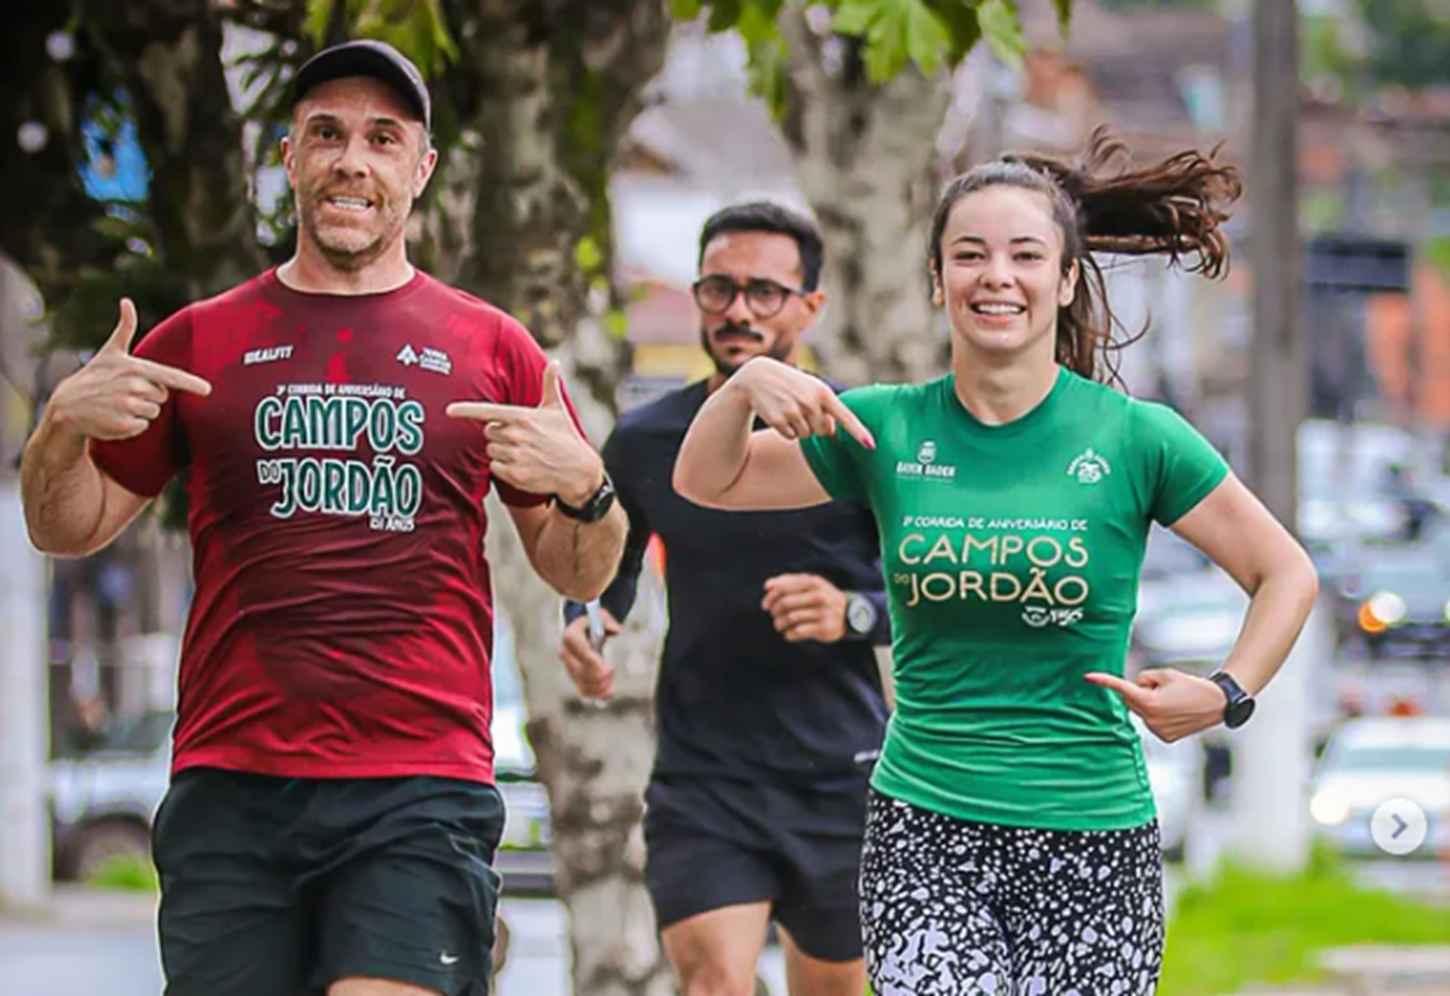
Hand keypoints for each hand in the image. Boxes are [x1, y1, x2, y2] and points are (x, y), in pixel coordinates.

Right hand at [46, 298, 211, 440]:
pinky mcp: (124, 425)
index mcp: (135, 368)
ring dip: (141, 410)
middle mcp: (133, 386)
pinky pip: (143, 426)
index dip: (191, 383)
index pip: (170, 376)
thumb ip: (125, 328)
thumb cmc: (94, 376)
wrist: (67, 405)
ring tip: (118, 403)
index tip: (208, 390)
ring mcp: (129, 406)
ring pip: (154, 411)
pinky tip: (115, 417)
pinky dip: (132, 425)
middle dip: (148, 395)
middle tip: (125, 391)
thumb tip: (126, 301)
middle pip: (163, 396)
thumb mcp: (111, 352)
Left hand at [446, 362, 602, 503]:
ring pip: (490, 451)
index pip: (487, 412)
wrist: (579, 470)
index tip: (449, 410)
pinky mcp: (515, 475)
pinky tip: (522, 465)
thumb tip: (555, 362)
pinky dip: (503, 468)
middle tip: (519, 438)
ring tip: (523, 452)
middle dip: (499, 435)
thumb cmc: (566, 436)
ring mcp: (515, 456)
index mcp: (522, 417)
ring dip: (501, 452)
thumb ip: (550, 384)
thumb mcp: (557, 409)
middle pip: (488, 432)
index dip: (466, 411)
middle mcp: (516, 436)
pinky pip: (494, 468)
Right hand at [559, 610, 620, 698]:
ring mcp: (569, 667)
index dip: (594, 663)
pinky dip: (597, 694)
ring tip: (611, 678)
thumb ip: (609, 622)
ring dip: (600, 686)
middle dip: (600, 675)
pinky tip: (609, 691)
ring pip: (583, 684)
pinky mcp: (574, 677)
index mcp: (571, 636)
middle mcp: (566, 653)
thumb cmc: (593, 622)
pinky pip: (584, 691)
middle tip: (611, 670)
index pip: (582, 654)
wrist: (583, 630)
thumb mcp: (601, 616)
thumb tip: (616, 631)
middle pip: (582, 672)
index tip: (609, 668)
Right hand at [729, 358, 874, 448]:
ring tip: (789, 408)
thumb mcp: (812, 388)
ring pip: (806, 435)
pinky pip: (791, 437)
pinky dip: (787, 430)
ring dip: (800, 427)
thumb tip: (831, 433)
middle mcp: (810, 402)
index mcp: (823, 393)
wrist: (758, 377)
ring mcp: (793, 412)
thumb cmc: (792, 384)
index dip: (858, 432)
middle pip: (824, 431)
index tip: (870, 445)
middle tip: (803, 409)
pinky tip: (780, 414)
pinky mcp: (778, 421)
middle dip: (816, 425)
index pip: (845, 416)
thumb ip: (827, 408)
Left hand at [762, 573, 847, 642]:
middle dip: (774, 611)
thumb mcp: (810, 584)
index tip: (765, 605)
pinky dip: (789, 634)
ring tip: (779, 626)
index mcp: (813, 582)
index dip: (770, 597)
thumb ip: (788, 581)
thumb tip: (767, 586)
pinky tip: (789, 634)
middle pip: (785, 603)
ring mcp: (823, 612)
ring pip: (790, 618)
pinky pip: (799, 632)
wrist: (849, 614)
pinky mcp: (824, 628)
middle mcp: (819, 596)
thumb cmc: (822, 597)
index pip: (783, 588)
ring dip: (779, 624)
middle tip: (774, 615)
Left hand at [1083, 668, 1228, 741]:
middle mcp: (1150, 719)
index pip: (1122, 689)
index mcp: (1149, 702)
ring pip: (1141, 711)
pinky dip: (1157, 715)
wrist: (1217, 703)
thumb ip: (1144, 678)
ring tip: (1173, 700)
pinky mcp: (1164, 738)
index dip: (1104, 681)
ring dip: (1149, 704)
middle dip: (1140, 691)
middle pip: (1131, 700)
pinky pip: (1151, 721)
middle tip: (1162, 687)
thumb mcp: (1165, 674)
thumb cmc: (1192, 686)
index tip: (1088, 677)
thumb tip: (1134, 688)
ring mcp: (1157, 731)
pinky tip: (1174, 712)